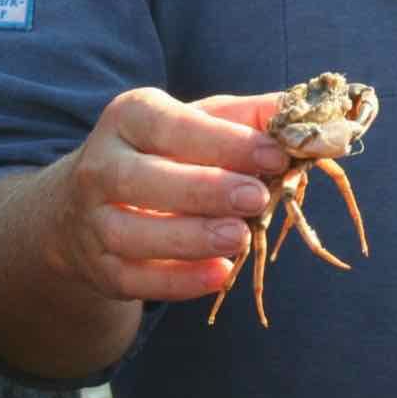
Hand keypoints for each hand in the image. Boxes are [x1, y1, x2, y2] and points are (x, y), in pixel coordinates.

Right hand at [44, 87, 292, 303]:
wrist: (90, 202)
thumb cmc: (167, 152)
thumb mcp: (202, 122)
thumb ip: (251, 118)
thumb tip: (307, 117)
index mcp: (129, 118)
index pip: (171, 125)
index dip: (224, 142)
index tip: (275, 156)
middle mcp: (100, 166)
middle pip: (143, 179)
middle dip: (204, 190)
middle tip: (257, 199)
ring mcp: (93, 221)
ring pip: (131, 233)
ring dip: (189, 238)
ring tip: (239, 237)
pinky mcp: (98, 268)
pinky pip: (133, 278)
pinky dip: (177, 280)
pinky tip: (219, 273)